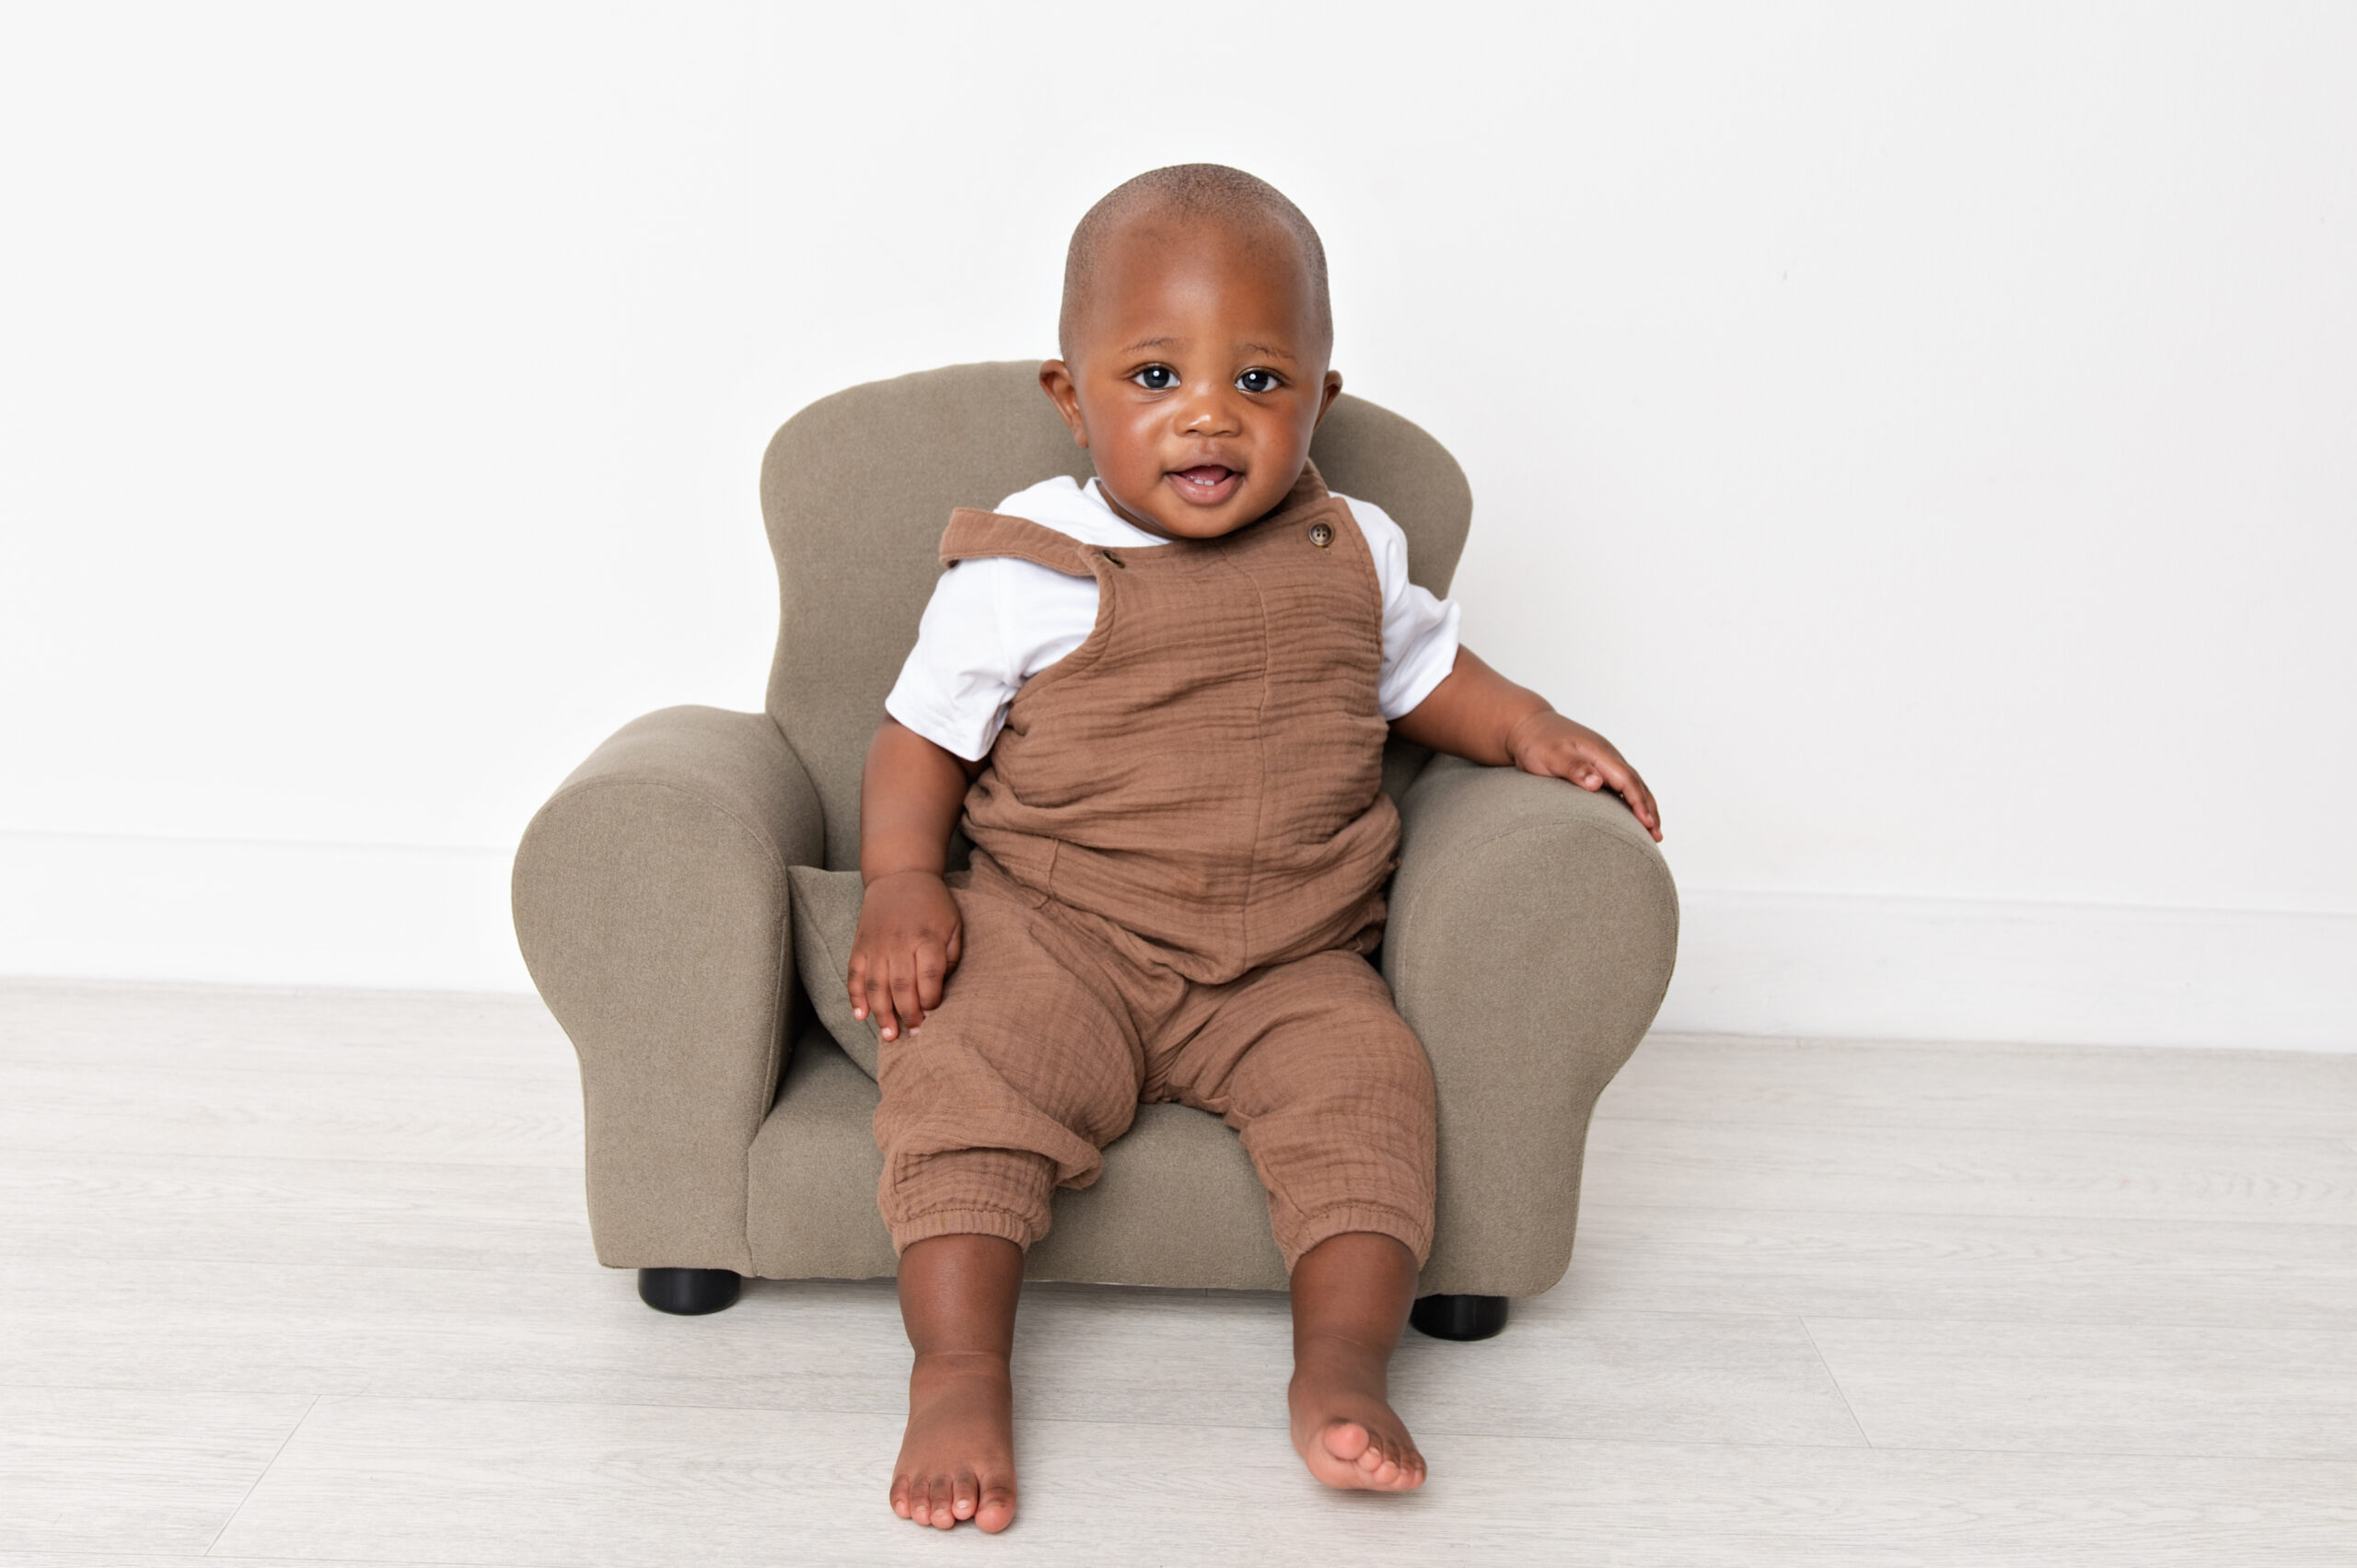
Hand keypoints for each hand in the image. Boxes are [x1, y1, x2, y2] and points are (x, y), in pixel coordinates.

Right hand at [847, 870, 963, 1042]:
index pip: (928, 976)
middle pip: (900, 986)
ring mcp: (876, 944)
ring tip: (889, 1036)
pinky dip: (855, 997)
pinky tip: (861, 1016)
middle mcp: (899, 942)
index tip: (933, 1014)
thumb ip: (951, 957)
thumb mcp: (954, 925)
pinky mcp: (860, 945)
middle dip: (907, 1014)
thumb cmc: (933, 905)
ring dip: (881, 1014)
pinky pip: (854, 975)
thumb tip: (940, 990)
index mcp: (926, 937)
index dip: (930, 1000)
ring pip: (875, 985)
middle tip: (914, 1035)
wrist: (900, 874)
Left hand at [1505, 710, 1662, 840]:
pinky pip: (1621, 785)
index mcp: (1600, 752)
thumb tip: (1597, 783)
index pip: (1627, 780)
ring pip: (1632, 784)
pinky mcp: (1597, 767)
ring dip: (1644, 805)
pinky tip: (1632, 815)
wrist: (1528, 726)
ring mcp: (1604, 761)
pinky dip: (1631, 800)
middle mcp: (1607, 756)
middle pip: (1636, 783)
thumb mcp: (1552, 756)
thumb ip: (1574, 768)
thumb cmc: (1537, 742)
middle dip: (1649, 808)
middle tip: (1657, 835)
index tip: (1648, 823)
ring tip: (1653, 831)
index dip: (1638, 802)